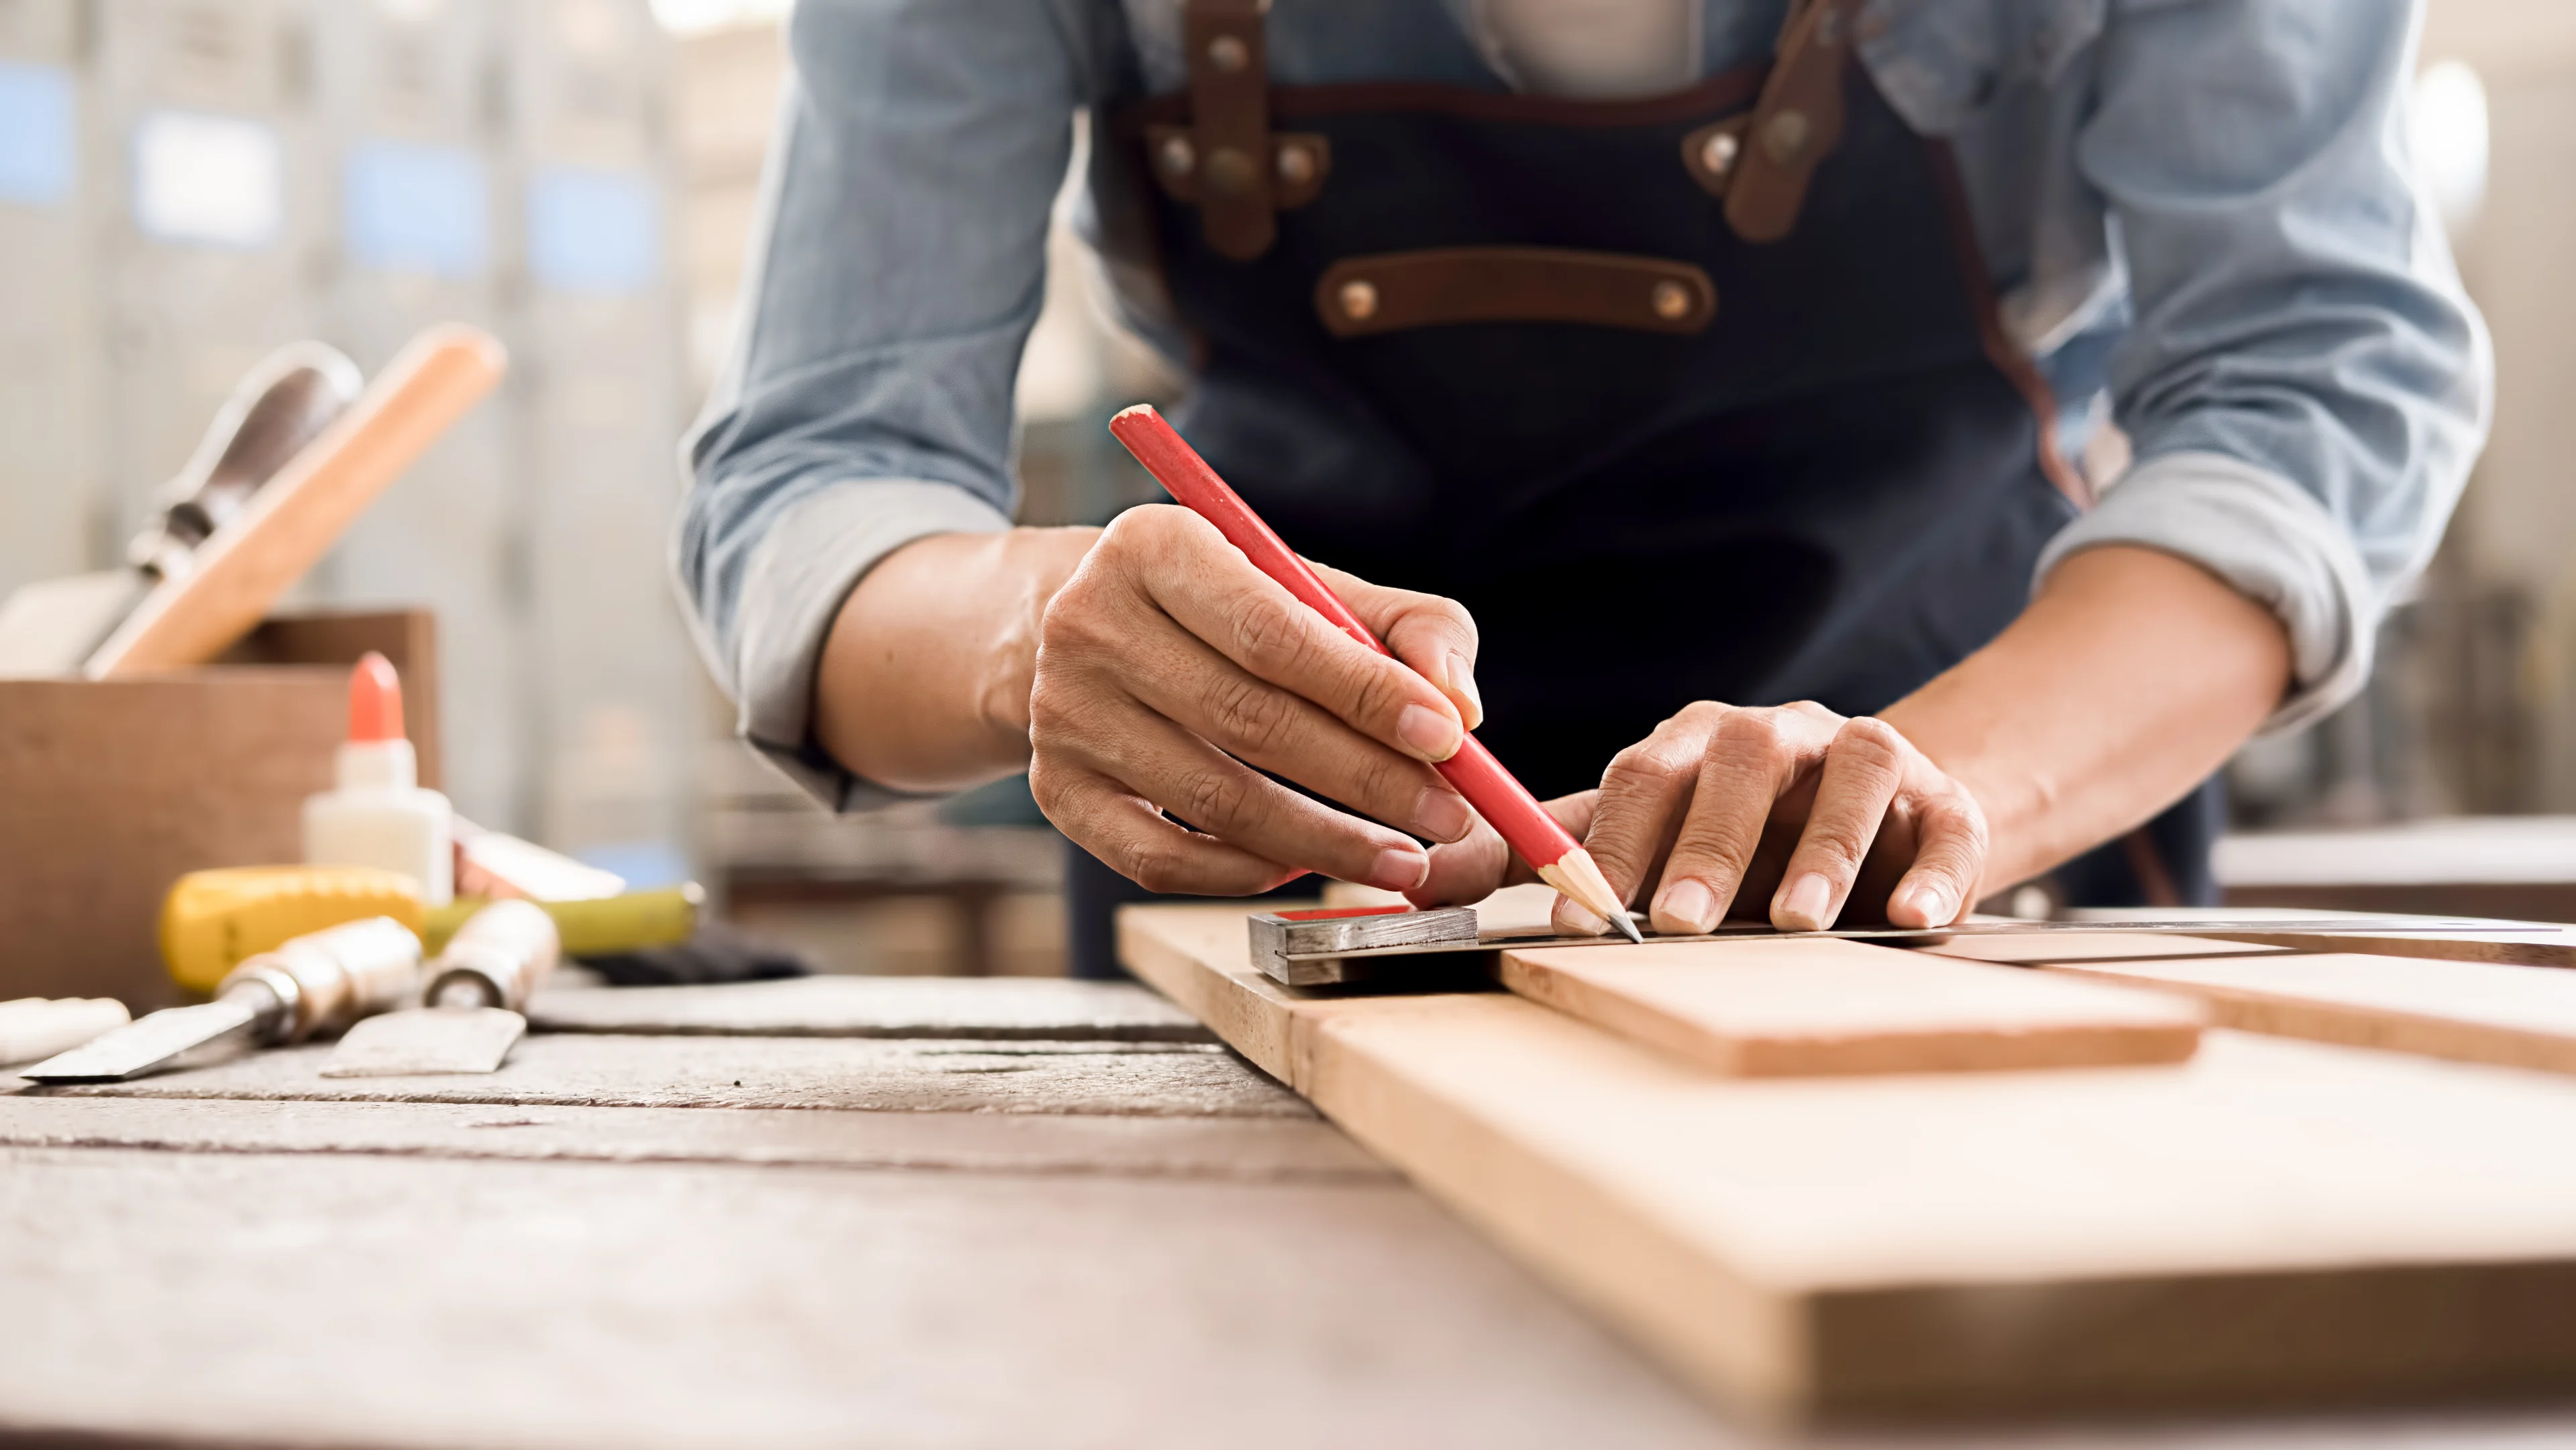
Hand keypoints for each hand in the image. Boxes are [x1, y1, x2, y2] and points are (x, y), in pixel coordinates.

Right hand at [1027, 504, 1484, 896]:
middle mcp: (1091, 626)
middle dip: (1366, 779)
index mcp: (1153, 547)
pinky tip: (1302, 866)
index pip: (1271, 632)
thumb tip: (1460, 705)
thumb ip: (1406, 627)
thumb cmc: (1221, 607)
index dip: (1366, 691)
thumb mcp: (1307, 583)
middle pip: (1248, 720)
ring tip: (1401, 858)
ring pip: (1214, 801)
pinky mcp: (1055, 791)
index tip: (1448, 737)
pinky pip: (1161, 860)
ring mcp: (1062, 716)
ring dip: (1324, 842)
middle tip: (1448, 818)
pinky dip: (1245, 873)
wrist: (1074, 628)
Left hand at [1414, 701, 1985, 933]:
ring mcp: (1868, 757)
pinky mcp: (1945, 799)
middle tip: (1679, 923)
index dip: (1610, 843)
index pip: (1643, 776)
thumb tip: (1434, 873)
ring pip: (1853, 777)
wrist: (1883, 812)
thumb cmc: (1740, 833)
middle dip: (1708, 844)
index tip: (1577, 912)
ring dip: (1823, 850)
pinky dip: (1932, 869)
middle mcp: (1780, 736)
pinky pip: (1946, 823)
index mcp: (1697, 743)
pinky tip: (1912, 918)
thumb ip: (1563, 851)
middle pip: (1742, 765)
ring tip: (1797, 920)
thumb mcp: (1652, 836)